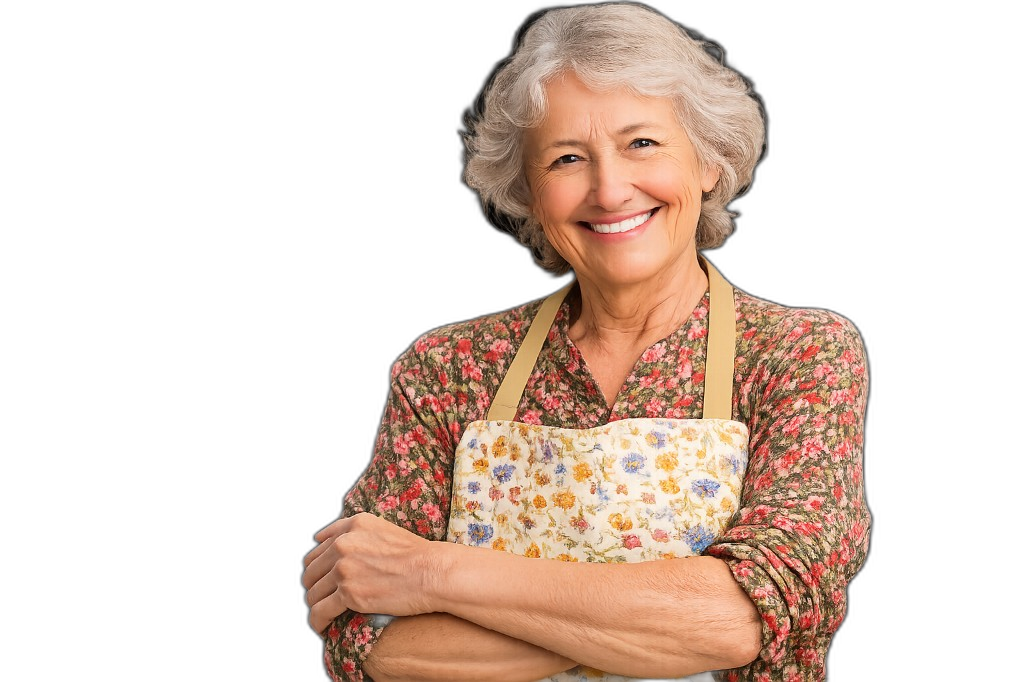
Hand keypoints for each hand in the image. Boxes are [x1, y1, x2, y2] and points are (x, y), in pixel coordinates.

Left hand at [302, 512, 437, 634]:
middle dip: (316, 587)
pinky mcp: (349, 594)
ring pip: (312, 593)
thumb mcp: (381, 528)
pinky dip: (318, 622)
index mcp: (352, 526)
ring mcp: (344, 569)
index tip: (325, 579)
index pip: (318, 550)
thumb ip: (349, 529)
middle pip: (311, 572)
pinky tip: (323, 627)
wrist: (432, 572)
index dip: (319, 568)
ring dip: (317, 605)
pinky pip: (319, 612)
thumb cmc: (414, 554)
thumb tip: (318, 538)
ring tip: (327, 614)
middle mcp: (343, 544)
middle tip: (327, 599)